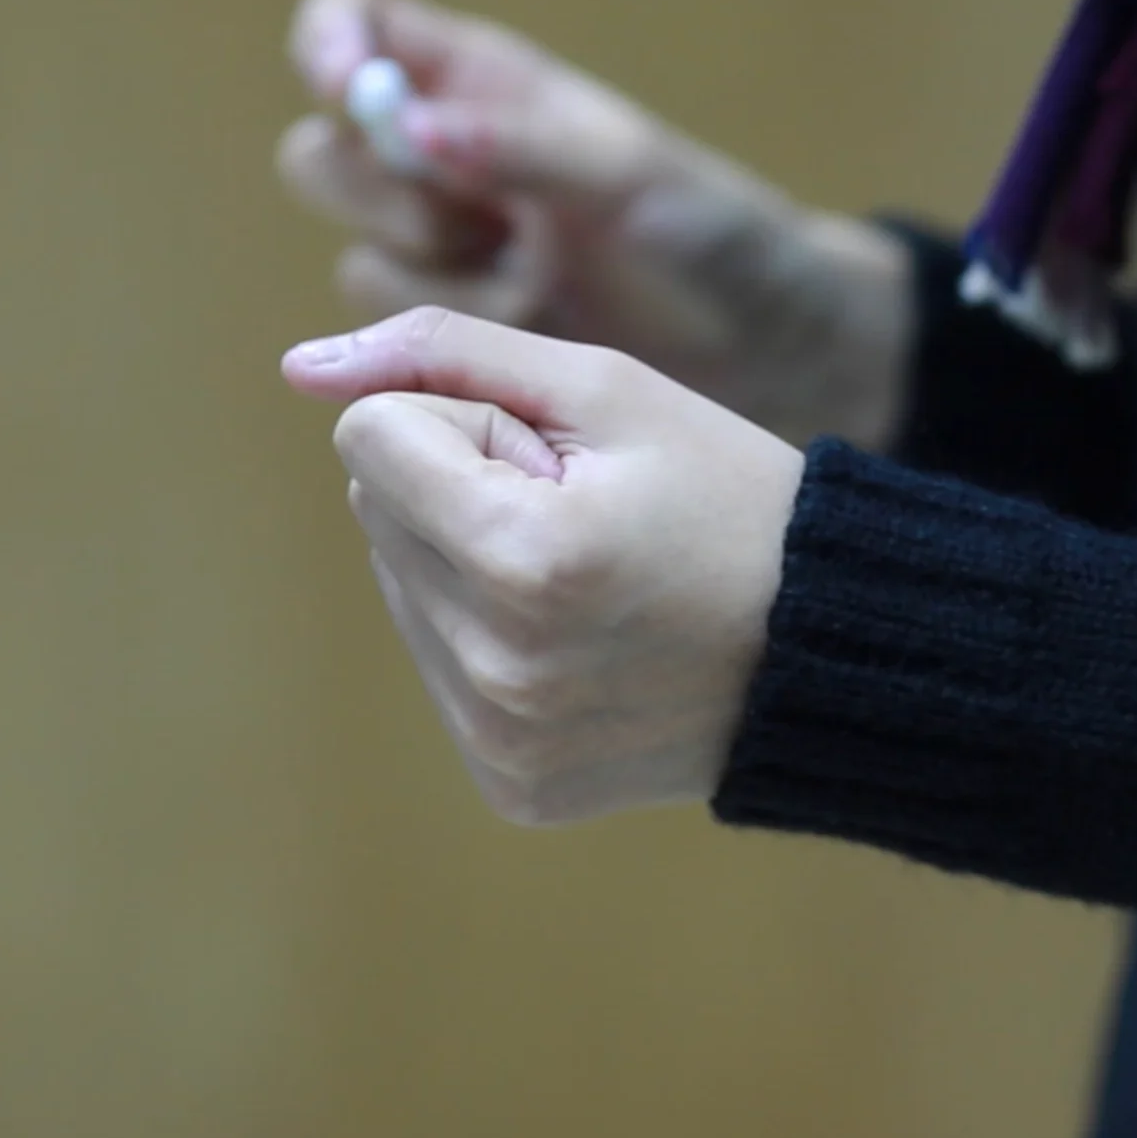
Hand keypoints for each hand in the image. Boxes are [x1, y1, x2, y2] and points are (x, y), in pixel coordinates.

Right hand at [280, 0, 912, 449]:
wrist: (771, 351)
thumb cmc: (716, 234)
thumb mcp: (628, 177)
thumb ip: (520, 147)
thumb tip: (409, 125)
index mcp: (486, 83)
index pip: (357, 21)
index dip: (330, 45)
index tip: (352, 92)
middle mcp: (451, 157)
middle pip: (324, 152)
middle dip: (376, 193)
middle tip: (473, 225)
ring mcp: (456, 248)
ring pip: (360, 255)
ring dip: (431, 278)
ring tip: (535, 284)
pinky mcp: (467, 331)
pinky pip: (399, 332)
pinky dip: (455, 337)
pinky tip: (535, 331)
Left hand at [283, 306, 805, 825]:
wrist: (834, 650)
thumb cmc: (730, 496)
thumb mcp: (608, 388)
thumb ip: (445, 352)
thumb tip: (302, 366)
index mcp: (523, 559)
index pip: (372, 436)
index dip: (470, 421)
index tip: (566, 460)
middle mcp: (498, 666)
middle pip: (376, 510)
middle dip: (464, 486)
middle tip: (590, 517)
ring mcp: (500, 741)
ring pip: (401, 585)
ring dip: (473, 560)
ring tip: (594, 578)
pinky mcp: (510, 784)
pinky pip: (440, 666)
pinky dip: (495, 637)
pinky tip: (590, 642)